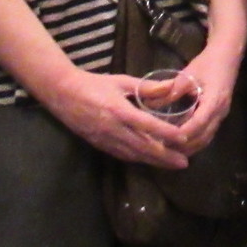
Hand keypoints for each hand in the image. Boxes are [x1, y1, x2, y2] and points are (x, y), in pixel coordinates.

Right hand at [46, 65, 192, 169]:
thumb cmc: (94, 84)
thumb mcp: (121, 81)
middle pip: (143, 147)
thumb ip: (147, 87)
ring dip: (154, 161)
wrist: (63, 93)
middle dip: (165, 157)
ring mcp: (105, 139)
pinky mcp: (99, 145)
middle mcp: (113, 128)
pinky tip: (150, 160)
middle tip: (184, 163)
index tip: (184, 139)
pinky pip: (122, 155)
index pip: (147, 125)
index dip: (166, 134)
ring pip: (133, 155)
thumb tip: (171, 87)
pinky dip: (138, 159)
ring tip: (172, 165)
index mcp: (119, 110)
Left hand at [162, 44, 242, 155]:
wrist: (228, 56)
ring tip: (169, 150)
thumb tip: (148, 105)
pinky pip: (207, 134)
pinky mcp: (218, 116)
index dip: (183, 134)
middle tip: (162, 149)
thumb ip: (170, 91)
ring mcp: (221, 115)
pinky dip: (194, 141)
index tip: (165, 139)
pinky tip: (180, 143)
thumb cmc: (208, 63)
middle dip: (184, 146)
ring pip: (206, 139)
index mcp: (214, 100)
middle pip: (203, 137)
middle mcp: (220, 112)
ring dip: (189, 147)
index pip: (198, 123)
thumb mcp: (187, 74)